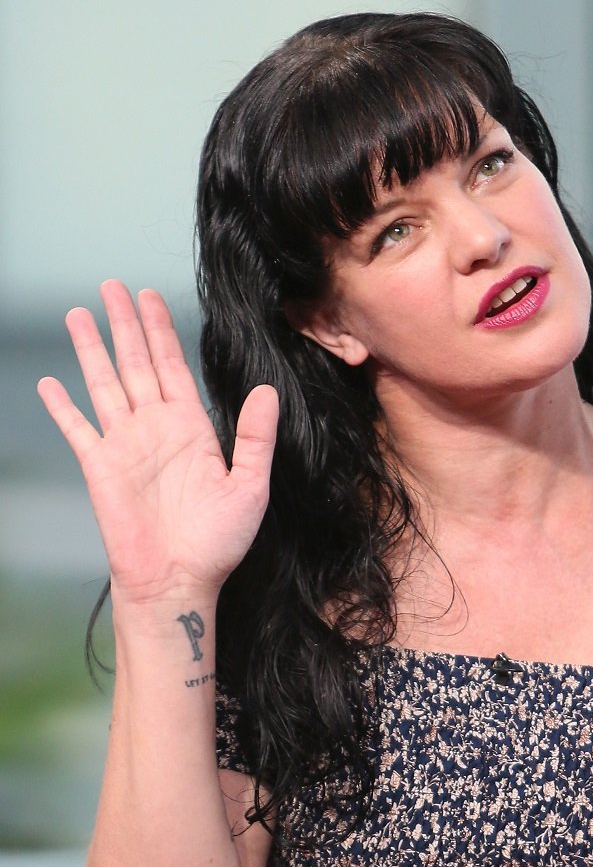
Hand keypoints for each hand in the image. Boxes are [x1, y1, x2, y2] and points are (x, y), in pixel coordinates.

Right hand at [38, 280, 276, 606]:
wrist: (180, 581)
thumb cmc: (218, 541)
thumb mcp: (250, 485)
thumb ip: (255, 437)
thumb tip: (268, 390)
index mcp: (192, 427)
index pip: (173, 366)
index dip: (162, 330)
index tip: (151, 297)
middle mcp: (156, 428)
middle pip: (137, 363)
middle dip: (126, 324)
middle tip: (112, 286)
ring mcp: (125, 445)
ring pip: (105, 384)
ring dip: (92, 350)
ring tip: (79, 314)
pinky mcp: (100, 467)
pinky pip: (78, 429)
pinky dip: (62, 406)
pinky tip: (49, 382)